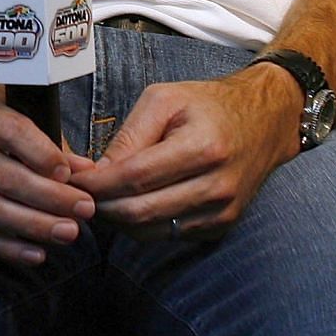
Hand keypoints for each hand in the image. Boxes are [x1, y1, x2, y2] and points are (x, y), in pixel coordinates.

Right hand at [0, 88, 96, 266]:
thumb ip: (49, 143)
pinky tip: (37, 253)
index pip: (11, 133)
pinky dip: (7, 247)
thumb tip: (86, 172)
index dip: (45, 157)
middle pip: (3, 177)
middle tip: (84, 211)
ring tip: (68, 233)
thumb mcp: (16, 113)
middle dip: (49, 198)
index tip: (74, 178)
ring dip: (32, 226)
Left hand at [69, 66, 300, 239]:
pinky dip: (141, 225)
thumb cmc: (208, 105)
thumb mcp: (163, 100)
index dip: (97, 183)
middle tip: (76, 192)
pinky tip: (127, 204)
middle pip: (140, 212)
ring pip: (151, 231)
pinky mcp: (221, 226)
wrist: (265, 121)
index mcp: (202, 148)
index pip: (135, 178)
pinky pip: (168, 235)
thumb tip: (94, 172)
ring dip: (116, 220)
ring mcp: (222, 212)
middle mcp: (217, 186)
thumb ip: (128, 135)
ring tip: (97, 198)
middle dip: (100, 205)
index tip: (70, 178)